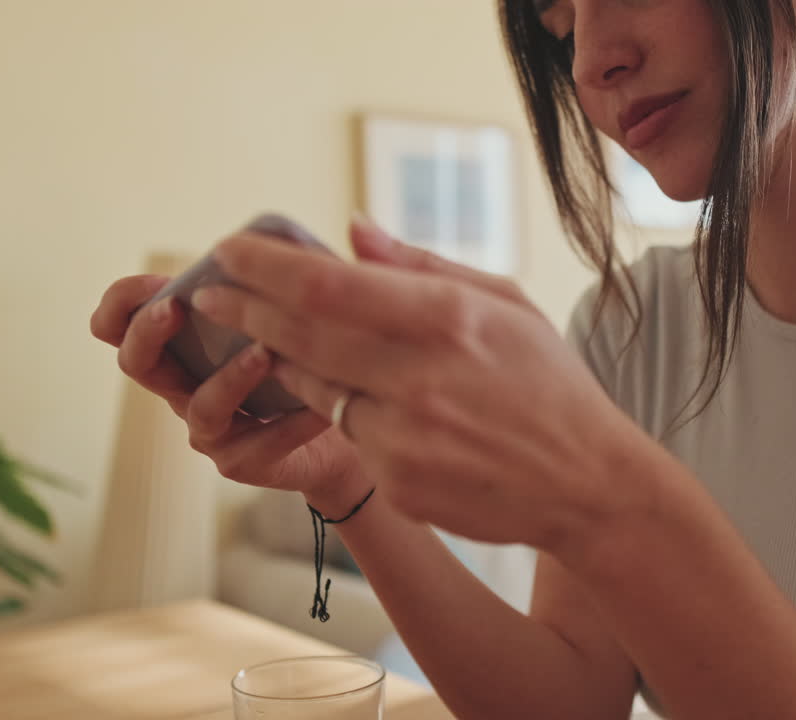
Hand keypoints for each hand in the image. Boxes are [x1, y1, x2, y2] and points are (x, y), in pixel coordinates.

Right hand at [89, 274, 368, 506]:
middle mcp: (185, 383)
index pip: (122, 319)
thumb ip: (296, 272)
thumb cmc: (316, 352)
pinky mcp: (244, 460)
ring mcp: (211, 426)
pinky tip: (316, 407)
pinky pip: (256, 443)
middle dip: (147, 331)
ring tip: (264, 354)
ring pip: (200, 406)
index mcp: (184, 339)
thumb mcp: (303, 305)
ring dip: (229, 377)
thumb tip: (330, 223)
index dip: (123, 301)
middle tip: (175, 307)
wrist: (349, 420)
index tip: (153, 283)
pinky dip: (287, 424)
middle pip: (136, 361)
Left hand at [186, 219, 647, 551]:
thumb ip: (423, 267)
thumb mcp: (505, 304)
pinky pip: (351, 437)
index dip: (266, 267)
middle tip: (208, 294)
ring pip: (317, 390)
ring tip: (261, 337)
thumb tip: (353, 231)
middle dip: (245, 310)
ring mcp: (406, 439)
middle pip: (301, 337)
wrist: (586, 483)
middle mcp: (420, 379)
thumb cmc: (548, 383)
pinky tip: (346, 396)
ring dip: (282, 360)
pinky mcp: (400, 484)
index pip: (329, 286)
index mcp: (448, 320)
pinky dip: (344, 411)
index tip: (229, 249)